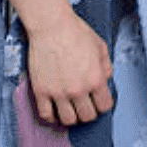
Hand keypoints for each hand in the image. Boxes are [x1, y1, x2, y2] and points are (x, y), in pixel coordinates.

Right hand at [27, 11, 114, 125]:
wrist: (52, 26)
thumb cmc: (75, 32)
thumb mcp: (101, 47)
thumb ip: (106, 67)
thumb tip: (105, 81)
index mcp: (96, 79)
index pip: (104, 106)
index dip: (103, 105)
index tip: (99, 102)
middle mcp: (78, 89)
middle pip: (87, 116)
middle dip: (89, 112)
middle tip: (86, 105)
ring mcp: (58, 93)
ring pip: (68, 120)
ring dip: (72, 116)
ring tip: (71, 108)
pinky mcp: (41, 91)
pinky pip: (46, 115)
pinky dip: (52, 116)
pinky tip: (55, 109)